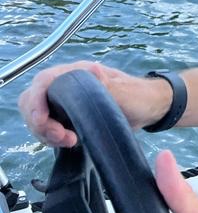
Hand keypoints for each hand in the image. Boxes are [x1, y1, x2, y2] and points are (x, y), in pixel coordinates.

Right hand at [19, 61, 171, 146]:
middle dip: (40, 122)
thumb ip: (105, 85)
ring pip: (38, 117)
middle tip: (62, 138)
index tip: (44, 122)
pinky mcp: (68, 117)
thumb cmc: (139, 95)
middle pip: (33, 101)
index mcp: (77, 72)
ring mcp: (66, 101)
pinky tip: (69, 142)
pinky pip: (48, 127)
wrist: (150, 109)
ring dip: (46, 133)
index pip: (43, 82)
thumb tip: (92, 70)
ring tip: (70, 141)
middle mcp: (66, 85)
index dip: (36, 101)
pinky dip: (51, 138)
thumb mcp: (124, 92)